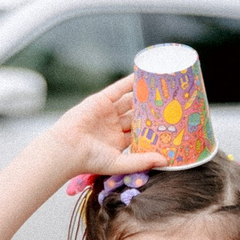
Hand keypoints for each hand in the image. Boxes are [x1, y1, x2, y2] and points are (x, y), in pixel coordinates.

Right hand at [38, 78, 164, 183]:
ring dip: (142, 94)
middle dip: (151, 110)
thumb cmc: (91, 160)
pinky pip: (118, 89)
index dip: (154, 128)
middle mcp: (114, 126)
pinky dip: (128, 82)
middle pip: (137, 115)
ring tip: (159, 87)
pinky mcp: (100, 101)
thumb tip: (166, 161)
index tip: (171, 124)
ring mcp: (107, 113)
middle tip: (170, 104)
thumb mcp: (121, 163)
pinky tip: (140, 76)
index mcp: (119, 142)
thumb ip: (142, 161)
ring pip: (129, 101)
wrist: (68, 149)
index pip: (141, 133)